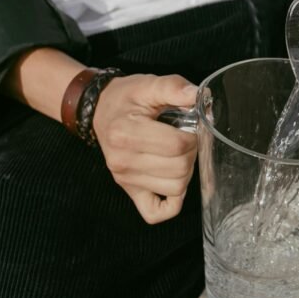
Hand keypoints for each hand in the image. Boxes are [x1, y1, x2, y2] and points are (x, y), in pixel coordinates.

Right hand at [93, 74, 197, 223]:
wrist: (100, 109)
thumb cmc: (128, 97)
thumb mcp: (148, 84)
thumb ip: (173, 87)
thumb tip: (198, 96)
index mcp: (126, 133)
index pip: (177, 145)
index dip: (193, 136)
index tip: (189, 128)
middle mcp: (122, 160)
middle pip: (180, 169)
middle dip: (192, 153)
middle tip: (185, 140)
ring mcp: (124, 179)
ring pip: (176, 189)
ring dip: (186, 172)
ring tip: (177, 155)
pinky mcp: (129, 190)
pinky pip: (156, 213)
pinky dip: (172, 202)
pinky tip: (173, 181)